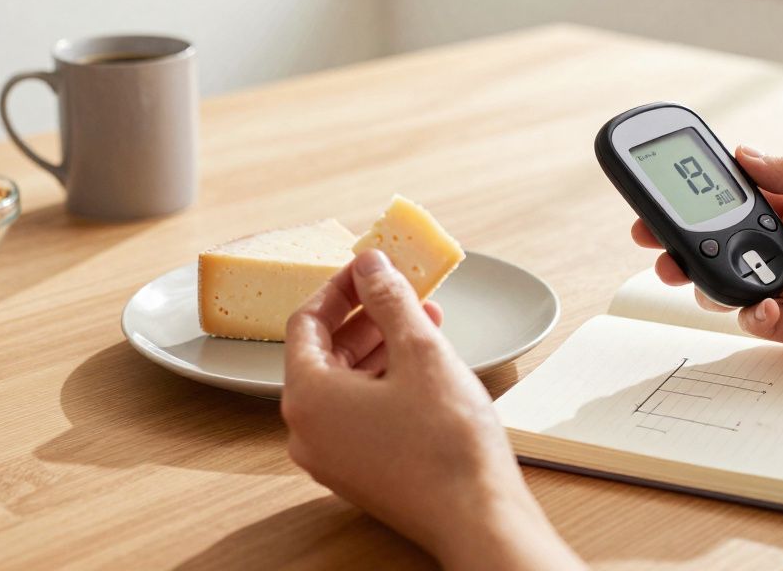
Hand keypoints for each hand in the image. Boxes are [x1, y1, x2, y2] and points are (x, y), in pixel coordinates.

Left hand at [283, 249, 582, 570]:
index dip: (339, 288)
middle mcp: (307, 431)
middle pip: (324, 354)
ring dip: (381, 347)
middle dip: (366, 317)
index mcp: (308, 397)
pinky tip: (424, 366)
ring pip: (344, 385)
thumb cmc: (447, 443)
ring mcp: (332, 457)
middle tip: (400, 290)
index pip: (306, 323)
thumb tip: (370, 266)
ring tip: (424, 323)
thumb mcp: (421, 352)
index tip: (369, 268)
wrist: (477, 517)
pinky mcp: (359, 473)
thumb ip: (389, 300)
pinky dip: (384, 382)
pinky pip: (358, 414)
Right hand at [633, 148, 782, 373]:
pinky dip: (747, 314)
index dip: (699, 193)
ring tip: (698, 277)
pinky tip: (761, 308)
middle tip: (653, 241)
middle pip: (719, 239)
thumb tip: (747, 153)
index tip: (663, 191)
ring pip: (727, 280)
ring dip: (704, 279)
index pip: (740, 193)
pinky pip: (755, 319)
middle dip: (682, 239)